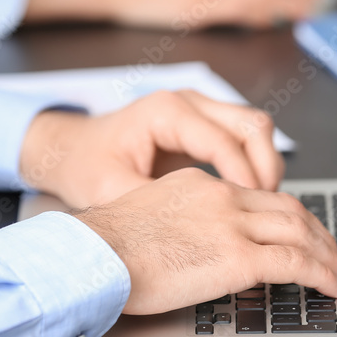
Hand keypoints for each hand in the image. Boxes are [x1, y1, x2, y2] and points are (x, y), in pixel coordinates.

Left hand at [19, 90, 282, 208]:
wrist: (71, 151)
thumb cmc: (87, 166)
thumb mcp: (112, 192)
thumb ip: (155, 207)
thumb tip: (196, 234)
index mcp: (165, 112)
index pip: (223, 141)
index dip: (243, 178)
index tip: (252, 211)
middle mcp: (188, 103)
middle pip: (253, 125)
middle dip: (266, 168)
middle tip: (264, 210)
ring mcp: (198, 110)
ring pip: (256, 129)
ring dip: (265, 166)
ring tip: (260, 208)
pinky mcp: (203, 126)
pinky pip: (244, 139)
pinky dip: (253, 166)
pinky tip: (247, 200)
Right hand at [74, 168, 336, 314]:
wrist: (96, 253)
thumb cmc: (107, 244)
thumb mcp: (147, 214)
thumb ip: (179, 221)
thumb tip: (192, 244)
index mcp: (200, 185)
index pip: (257, 195)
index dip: (286, 215)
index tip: (298, 232)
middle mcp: (221, 197)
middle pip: (287, 208)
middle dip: (316, 232)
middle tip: (331, 253)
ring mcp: (232, 224)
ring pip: (299, 231)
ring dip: (326, 255)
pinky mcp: (238, 257)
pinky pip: (295, 263)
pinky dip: (321, 274)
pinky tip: (329, 288)